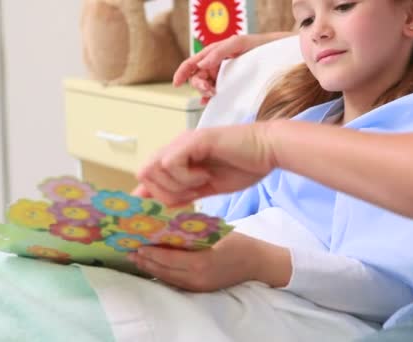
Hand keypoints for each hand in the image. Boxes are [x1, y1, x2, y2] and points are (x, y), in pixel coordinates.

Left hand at [128, 232, 291, 291]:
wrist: (257, 262)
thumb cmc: (237, 242)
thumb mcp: (215, 231)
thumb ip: (191, 231)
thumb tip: (167, 223)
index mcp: (200, 261)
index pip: (167, 258)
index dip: (149, 251)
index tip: (135, 242)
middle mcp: (196, 277)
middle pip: (162, 270)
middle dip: (144, 260)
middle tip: (128, 250)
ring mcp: (198, 286)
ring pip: (166, 278)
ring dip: (150, 268)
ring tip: (136, 257)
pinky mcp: (200, 289)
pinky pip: (175, 282)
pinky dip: (162, 273)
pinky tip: (153, 265)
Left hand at [134, 122, 275, 206]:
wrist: (268, 150)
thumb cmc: (244, 166)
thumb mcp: (207, 187)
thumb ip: (184, 194)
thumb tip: (162, 206)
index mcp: (178, 156)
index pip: (147, 176)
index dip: (149, 196)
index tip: (162, 213)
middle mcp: (176, 147)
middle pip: (144, 173)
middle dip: (164, 192)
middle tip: (190, 194)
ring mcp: (184, 142)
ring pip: (153, 169)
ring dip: (176, 184)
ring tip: (201, 183)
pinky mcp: (194, 140)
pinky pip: (170, 163)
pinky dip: (185, 177)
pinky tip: (205, 176)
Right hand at [173, 33, 292, 103]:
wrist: (278, 55)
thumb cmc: (259, 45)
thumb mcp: (239, 44)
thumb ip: (220, 51)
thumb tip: (202, 64)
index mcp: (214, 53)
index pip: (193, 62)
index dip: (182, 72)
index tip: (176, 83)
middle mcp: (216, 65)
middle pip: (197, 77)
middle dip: (199, 84)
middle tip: (210, 90)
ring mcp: (223, 76)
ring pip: (205, 87)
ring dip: (205, 92)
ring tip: (214, 94)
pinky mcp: (231, 86)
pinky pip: (215, 94)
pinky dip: (210, 98)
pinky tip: (210, 101)